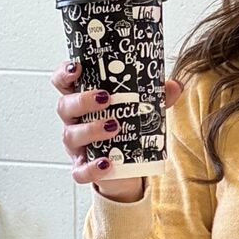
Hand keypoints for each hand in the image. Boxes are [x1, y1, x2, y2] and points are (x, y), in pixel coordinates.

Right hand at [51, 61, 182, 201]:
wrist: (128, 168)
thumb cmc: (126, 130)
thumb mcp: (139, 110)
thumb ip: (156, 97)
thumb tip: (175, 85)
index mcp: (82, 101)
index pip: (63, 83)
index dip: (64, 73)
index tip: (78, 67)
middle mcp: (74, 121)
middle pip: (65, 106)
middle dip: (82, 100)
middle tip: (105, 98)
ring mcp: (76, 146)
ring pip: (71, 135)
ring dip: (91, 129)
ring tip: (115, 126)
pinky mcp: (82, 168)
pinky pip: (79, 171)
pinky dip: (91, 168)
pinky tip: (107, 163)